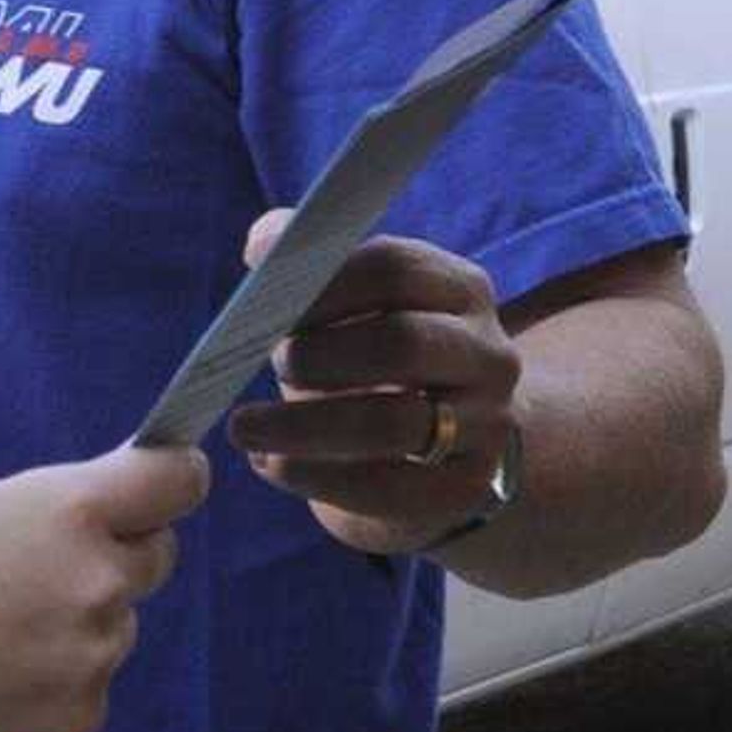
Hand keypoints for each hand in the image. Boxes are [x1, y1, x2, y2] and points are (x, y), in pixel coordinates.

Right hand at [0, 444, 207, 731]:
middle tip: (35, 574)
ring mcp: (94, 655)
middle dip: (115, 558)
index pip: (176, 481)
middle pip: (153, 558)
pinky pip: (86, 687)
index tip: (170, 481)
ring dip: (70, 627)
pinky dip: (48, 685)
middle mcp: (99, 581)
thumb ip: (52, 514)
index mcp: (70, 512)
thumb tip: (109, 525)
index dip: (175, 478)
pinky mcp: (81, 718)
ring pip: (112, 627)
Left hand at [224, 217, 519, 555]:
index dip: (320, 284)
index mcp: (459, 288)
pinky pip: (386, 488)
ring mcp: (486, 424)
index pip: (393, 268)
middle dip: (317, 356)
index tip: (264, 303)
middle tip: (269, 366)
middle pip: (401, 343)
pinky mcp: (465, 488)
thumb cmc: (373, 360)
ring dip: (301, 427)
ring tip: (244, 428)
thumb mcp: (351, 307)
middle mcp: (487, 353)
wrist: (443, 446)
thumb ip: (309, 263)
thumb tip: (266, 243)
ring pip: (393, 424)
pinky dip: (315, 477)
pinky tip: (273, 465)